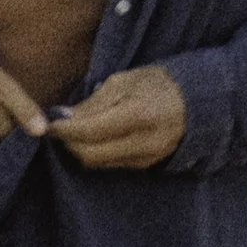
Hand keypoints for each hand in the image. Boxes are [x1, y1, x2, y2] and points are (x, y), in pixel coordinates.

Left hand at [50, 66, 186, 170]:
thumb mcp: (125, 81)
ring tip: (74, 131)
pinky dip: (97, 152)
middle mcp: (143, 142)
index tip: (48, 123)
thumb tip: (63, 117)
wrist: (198, 103)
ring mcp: (146, 158)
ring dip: (80, 149)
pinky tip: (93, 138)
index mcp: (138, 115)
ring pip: (98, 163)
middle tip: (58, 128)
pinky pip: (111, 164)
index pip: (89, 132)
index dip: (63, 130)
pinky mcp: (146, 165)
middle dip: (69, 143)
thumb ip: (94, 102)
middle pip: (90, 154)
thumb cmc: (158, 84)